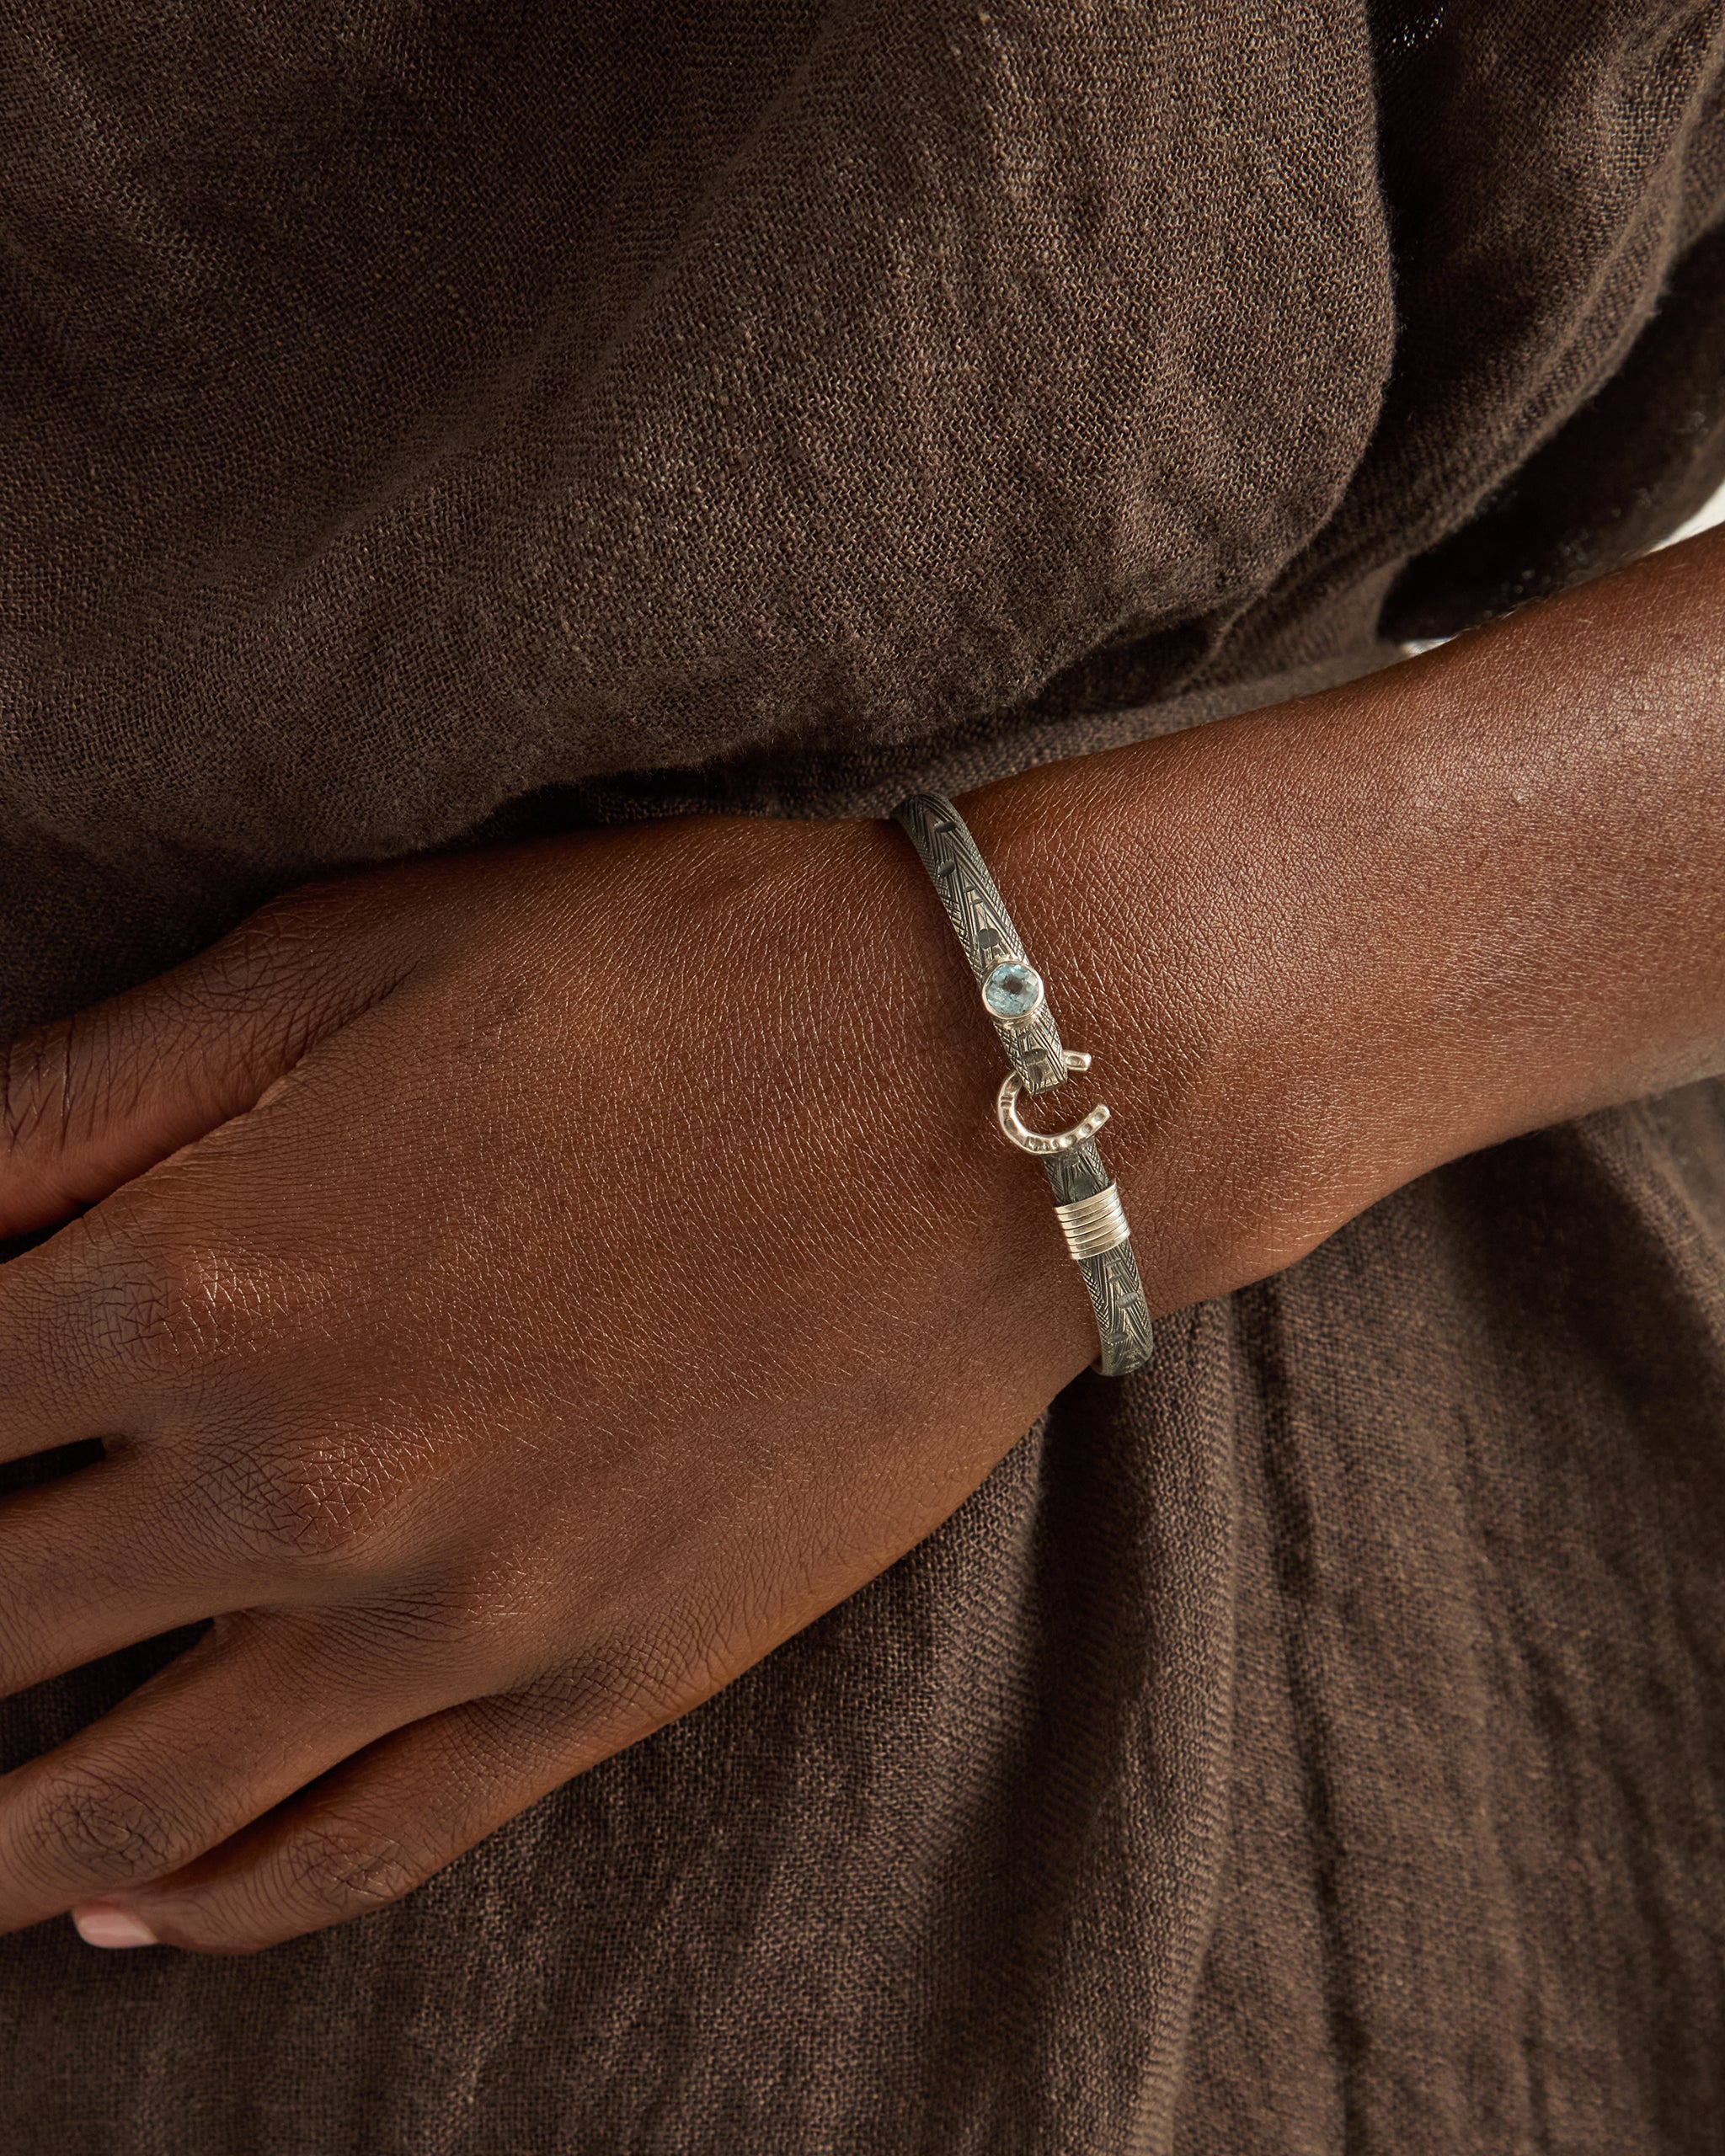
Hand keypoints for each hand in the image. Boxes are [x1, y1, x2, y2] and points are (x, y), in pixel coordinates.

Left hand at [0, 815, 1106, 1952]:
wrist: (985, 1094)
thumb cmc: (671, 979)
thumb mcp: (350, 954)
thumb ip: (86, 1093)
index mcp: (199, 1276)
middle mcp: (290, 1486)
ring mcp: (449, 1619)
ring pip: (125, 1803)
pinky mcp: (592, 1689)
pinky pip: (348, 1853)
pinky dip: (210, 1902)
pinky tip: (135, 1901)